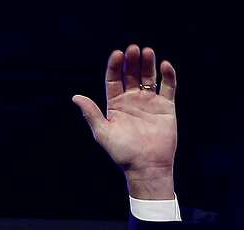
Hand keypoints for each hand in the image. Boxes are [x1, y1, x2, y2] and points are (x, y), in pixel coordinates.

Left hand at [72, 44, 177, 199]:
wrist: (146, 166)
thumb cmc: (122, 153)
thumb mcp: (103, 133)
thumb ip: (91, 113)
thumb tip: (75, 97)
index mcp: (115, 105)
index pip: (114, 80)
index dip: (115, 67)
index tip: (117, 54)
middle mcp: (132, 100)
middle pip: (132, 74)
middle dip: (132, 61)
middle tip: (133, 49)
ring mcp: (149, 102)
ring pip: (149, 77)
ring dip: (148, 63)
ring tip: (147, 51)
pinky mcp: (166, 106)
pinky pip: (168, 86)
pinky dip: (168, 75)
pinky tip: (164, 65)